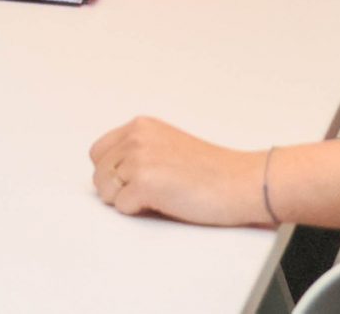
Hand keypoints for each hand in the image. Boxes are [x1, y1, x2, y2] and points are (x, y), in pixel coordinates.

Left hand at [89, 118, 269, 226]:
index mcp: (140, 126)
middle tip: (149, 193)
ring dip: (127, 201)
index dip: (112, 172)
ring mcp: (139, 159)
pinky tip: (165, 203)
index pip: (98, 152)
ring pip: (105, 191)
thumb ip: (139, 150)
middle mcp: (136, 138)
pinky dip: (140, 212)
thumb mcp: (167, 145)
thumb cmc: (212, 171)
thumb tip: (109, 173)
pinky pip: (121, 207)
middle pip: (98, 174)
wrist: (241, 182)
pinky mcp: (144, 183)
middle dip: (117, 189)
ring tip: (159, 196)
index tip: (133, 181)